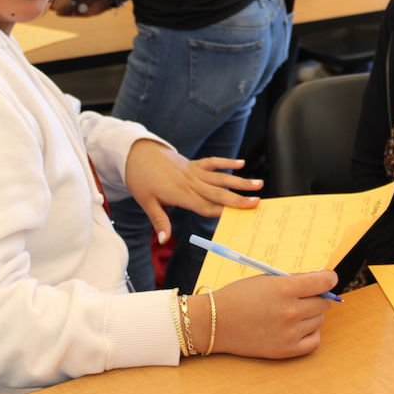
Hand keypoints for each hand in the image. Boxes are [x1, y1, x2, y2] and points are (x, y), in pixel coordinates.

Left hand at [124, 140, 262, 243]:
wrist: (135, 153)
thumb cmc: (140, 178)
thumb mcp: (145, 202)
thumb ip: (159, 221)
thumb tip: (164, 240)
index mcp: (179, 194)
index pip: (204, 206)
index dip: (222, 211)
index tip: (239, 215)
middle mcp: (190, 182)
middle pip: (218, 193)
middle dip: (238, 198)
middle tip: (257, 202)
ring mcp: (193, 171)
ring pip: (220, 177)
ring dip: (239, 181)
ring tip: (258, 184)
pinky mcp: (193, 163)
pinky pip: (212, 162)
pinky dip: (227, 162)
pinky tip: (241, 163)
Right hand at [196, 271, 337, 358]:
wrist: (215, 322)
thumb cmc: (238, 296)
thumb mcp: (266, 279)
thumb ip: (295, 279)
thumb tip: (323, 277)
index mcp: (285, 288)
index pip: (324, 282)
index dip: (329, 279)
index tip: (327, 279)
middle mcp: (290, 310)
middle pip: (324, 302)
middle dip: (316, 297)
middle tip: (301, 296)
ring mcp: (289, 332)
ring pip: (319, 320)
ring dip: (310, 315)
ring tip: (290, 312)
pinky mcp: (286, 350)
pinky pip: (315, 340)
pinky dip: (310, 333)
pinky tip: (297, 328)